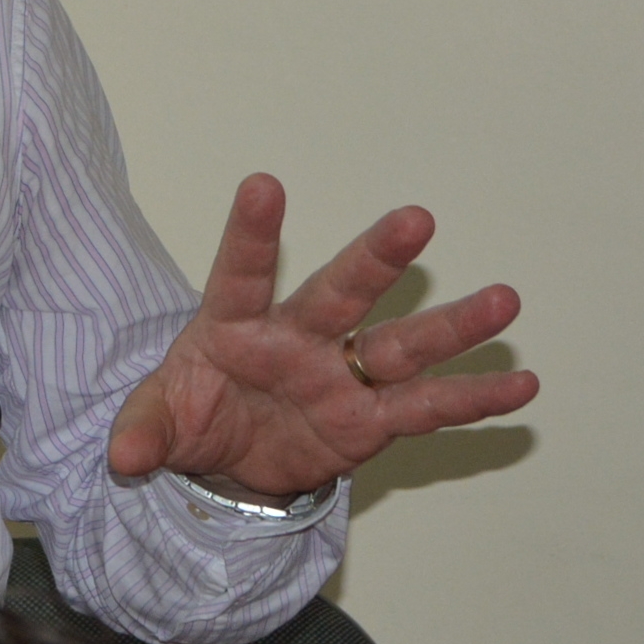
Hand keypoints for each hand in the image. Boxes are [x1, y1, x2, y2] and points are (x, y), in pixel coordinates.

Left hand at [108, 173, 538, 499]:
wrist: (226, 459)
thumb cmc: (193, 413)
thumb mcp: (156, 423)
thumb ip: (143, 431)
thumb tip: (121, 457)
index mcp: (233, 324)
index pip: (240, 272)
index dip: (251, 233)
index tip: (264, 183)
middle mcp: (297, 338)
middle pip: (339, 291)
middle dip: (376, 258)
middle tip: (417, 218)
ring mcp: (340, 376)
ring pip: (400, 344)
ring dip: (451, 326)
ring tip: (505, 299)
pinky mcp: (369, 422)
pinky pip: (426, 408)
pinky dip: (473, 400)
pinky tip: (522, 385)